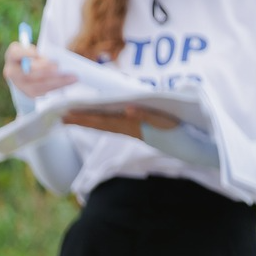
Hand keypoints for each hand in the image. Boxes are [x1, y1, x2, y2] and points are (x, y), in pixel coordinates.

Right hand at [3, 42, 74, 98]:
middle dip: (45, 70)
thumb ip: (38, 51)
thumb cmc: (30, 57)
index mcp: (12, 57)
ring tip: (73, 77)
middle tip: (58, 66)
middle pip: (29, 73)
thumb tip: (51, 58)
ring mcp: (21, 85)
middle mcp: (12, 72)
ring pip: (40, 85)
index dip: (25, 53)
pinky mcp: (31, 94)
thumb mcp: (30, 50)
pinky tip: (70, 82)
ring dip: (58, 81)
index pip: (15, 53)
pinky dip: (59, 85)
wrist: (23, 75)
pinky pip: (46, 91)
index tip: (37, 52)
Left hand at [60, 103, 181, 137]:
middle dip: (81, 120)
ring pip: (107, 125)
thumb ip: (147, 115)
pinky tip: (98, 119)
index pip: (104, 121)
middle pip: (102, 124)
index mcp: (135, 127)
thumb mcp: (166, 122)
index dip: (85, 117)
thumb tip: (128, 109)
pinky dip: (103, 122)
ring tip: (73, 118)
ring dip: (90, 122)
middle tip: (60, 117)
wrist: (195, 146)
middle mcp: (132, 130)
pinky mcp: (140, 131)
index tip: (67, 114)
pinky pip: (116, 125)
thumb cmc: (183, 132)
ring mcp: (135, 131)